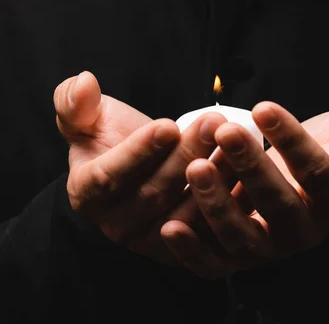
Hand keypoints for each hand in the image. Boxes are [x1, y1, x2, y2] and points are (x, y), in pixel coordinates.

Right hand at [54, 71, 226, 267]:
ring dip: (216, 178)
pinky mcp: (188, 249)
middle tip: (215, 124)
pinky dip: (234, 202)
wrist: (146, 169)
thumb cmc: (114, 140)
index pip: (110, 177)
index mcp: (88, 194)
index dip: (139, 152)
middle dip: (187, 155)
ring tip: (238, 143)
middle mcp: (118, 225)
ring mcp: (154, 241)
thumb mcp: (89, 119)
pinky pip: (213, 229)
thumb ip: (75, 103)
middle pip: (155, 193)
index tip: (168, 126)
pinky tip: (251, 173)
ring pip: (188, 212)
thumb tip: (83, 82)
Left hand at [162, 92, 328, 273]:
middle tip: (225, 131)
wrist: (302, 174)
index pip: (317, 174)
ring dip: (218, 205)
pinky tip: (170, 226)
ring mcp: (270, 249)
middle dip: (251, 167)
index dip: (291, 141)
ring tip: (196, 166)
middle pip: (278, 205)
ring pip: (244, 238)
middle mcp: (305, 232)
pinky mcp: (238, 258)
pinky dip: (192, 252)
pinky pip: (214, 265)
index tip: (263, 106)